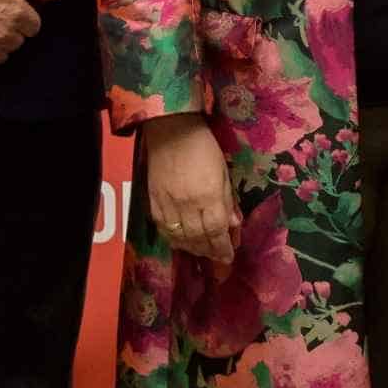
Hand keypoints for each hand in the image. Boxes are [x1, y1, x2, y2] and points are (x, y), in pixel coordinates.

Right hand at [141, 112, 238, 259]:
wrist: (171, 131)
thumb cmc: (203, 147)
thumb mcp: (224, 171)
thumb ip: (228, 200)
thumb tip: (234, 224)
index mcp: (209, 196)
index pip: (217, 231)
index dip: (223, 247)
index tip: (229, 256)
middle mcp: (188, 205)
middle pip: (199, 238)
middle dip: (209, 251)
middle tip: (216, 256)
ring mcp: (168, 205)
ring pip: (180, 238)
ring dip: (192, 248)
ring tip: (201, 251)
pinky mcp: (153, 202)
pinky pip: (163, 229)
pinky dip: (173, 239)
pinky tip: (180, 241)